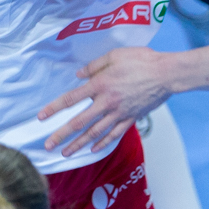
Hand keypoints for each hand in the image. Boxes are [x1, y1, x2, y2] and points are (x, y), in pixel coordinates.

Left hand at [38, 46, 174, 156]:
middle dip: (61, 135)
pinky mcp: (131, 118)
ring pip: (95, 133)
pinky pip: (114, 134)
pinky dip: (102, 143)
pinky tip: (93, 149)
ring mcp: (119, 113)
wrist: (167, 74)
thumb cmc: (142, 61)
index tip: (41, 117)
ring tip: (65, 153)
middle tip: (48, 145)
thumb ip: (94, 66)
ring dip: (78, 144)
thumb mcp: (115, 55)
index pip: (71, 99)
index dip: (54, 109)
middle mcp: (107, 102)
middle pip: (79, 122)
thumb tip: (79, 75)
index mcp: (100, 85)